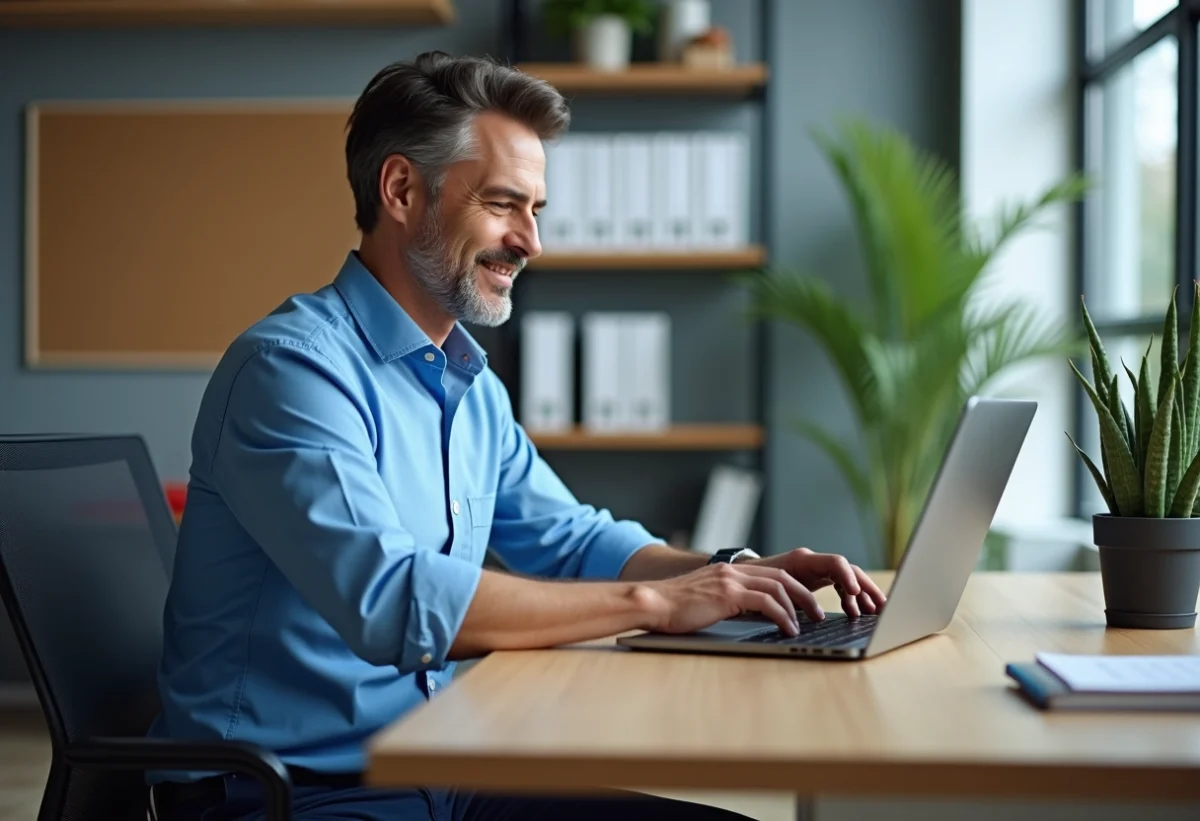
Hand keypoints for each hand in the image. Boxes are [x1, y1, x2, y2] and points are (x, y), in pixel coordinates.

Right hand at [637, 562, 822, 636]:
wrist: (652, 602)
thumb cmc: (674, 608)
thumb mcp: (706, 600)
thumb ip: (727, 601)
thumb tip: (748, 614)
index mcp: (729, 572)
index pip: (772, 574)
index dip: (794, 589)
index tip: (806, 606)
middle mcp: (733, 571)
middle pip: (782, 578)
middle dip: (804, 596)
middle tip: (818, 614)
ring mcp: (730, 580)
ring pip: (778, 588)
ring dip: (797, 607)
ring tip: (806, 624)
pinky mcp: (727, 594)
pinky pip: (765, 603)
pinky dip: (782, 616)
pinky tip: (788, 630)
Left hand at [744, 548, 886, 617]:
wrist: (737, 577)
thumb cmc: (749, 583)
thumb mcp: (765, 591)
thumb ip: (784, 599)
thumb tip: (800, 618)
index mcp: (801, 560)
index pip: (835, 562)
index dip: (848, 577)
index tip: (857, 593)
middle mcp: (811, 561)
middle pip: (848, 569)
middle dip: (866, 587)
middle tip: (880, 606)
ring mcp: (814, 569)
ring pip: (846, 577)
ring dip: (861, 594)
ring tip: (872, 612)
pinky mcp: (814, 578)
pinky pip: (839, 584)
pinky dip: (849, 596)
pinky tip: (855, 612)